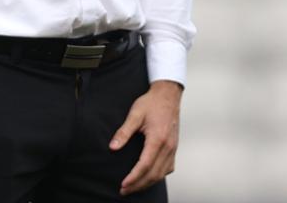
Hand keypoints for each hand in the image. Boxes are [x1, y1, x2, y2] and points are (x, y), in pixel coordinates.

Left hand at [109, 80, 182, 194]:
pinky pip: (168, 168)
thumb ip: (124, 131)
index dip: (134, 177)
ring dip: (147, 183)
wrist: (168, 95)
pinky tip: (148, 178)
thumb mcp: (135, 114)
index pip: (145, 165)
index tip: (123, 185)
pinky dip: (158, 176)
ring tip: (133, 187)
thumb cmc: (151, 103)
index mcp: (158, 138)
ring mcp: (173, 148)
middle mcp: (168, 146)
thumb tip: (113, 147)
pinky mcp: (174, 148)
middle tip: (124, 190)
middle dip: (138, 185)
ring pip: (162, 173)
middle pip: (154, 174)